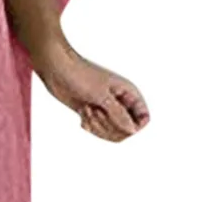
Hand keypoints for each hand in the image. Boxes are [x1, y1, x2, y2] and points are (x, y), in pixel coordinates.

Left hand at [33, 41, 149, 141]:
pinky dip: (89, 126)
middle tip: (96, 110)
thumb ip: (118, 114)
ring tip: (87, 110)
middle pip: (126, 130)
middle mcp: (120, 102)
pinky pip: (98, 131)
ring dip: (98, 126)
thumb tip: (132, 131)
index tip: (117, 119)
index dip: (133, 126)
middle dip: (109, 125)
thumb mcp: (101, 95)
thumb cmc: (79, 74)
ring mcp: (106, 108)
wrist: (56, 69)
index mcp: (128, 93)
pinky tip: (82, 113)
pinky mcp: (92, 113)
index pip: (143, 119)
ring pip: (111, 133)